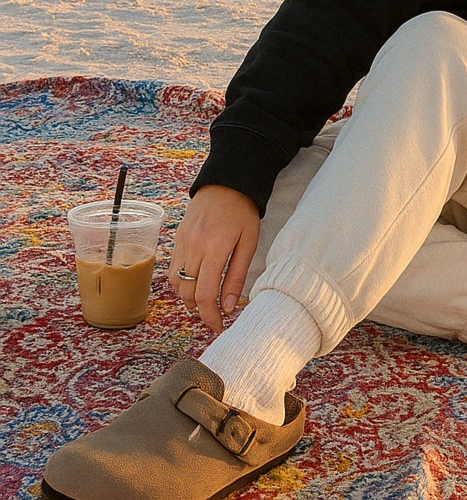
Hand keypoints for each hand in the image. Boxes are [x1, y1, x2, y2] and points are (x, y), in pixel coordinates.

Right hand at [168, 184, 259, 332]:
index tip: (218, 327)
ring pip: (176, 283)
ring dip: (188, 299)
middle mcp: (193, 247)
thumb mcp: (249, 243)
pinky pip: (173, 269)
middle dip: (199, 311)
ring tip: (204, 304)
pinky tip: (195, 284)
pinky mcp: (177, 239)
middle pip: (187, 293)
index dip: (210, 316)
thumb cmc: (244, 212)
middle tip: (213, 318)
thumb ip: (237, 276)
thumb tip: (228, 307)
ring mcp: (182, 242)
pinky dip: (181, 283)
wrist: (227, 182)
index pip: (205, 294)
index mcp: (215, 248)